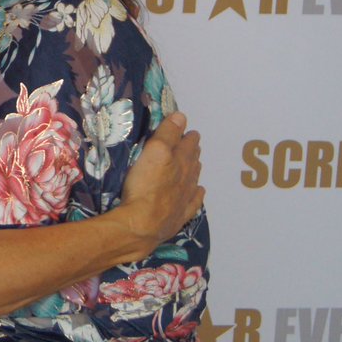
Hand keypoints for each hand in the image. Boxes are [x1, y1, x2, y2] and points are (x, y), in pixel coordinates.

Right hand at [115, 112, 204, 247]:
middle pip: (193, 161)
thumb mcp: (154, 152)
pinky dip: (197, 194)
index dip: (188, 135)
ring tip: (195, 163)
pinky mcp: (179, 215)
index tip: (189, 130)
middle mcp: (188, 178)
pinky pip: (194, 202)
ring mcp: (185, 198)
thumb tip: (182, 116)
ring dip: (195, 169)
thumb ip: (168, 133)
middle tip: (191, 144)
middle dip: (192, 151)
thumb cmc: (145, 185)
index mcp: (181, 161)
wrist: (142, 225)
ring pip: (194, 179)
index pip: (188, 144)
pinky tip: (199, 192)